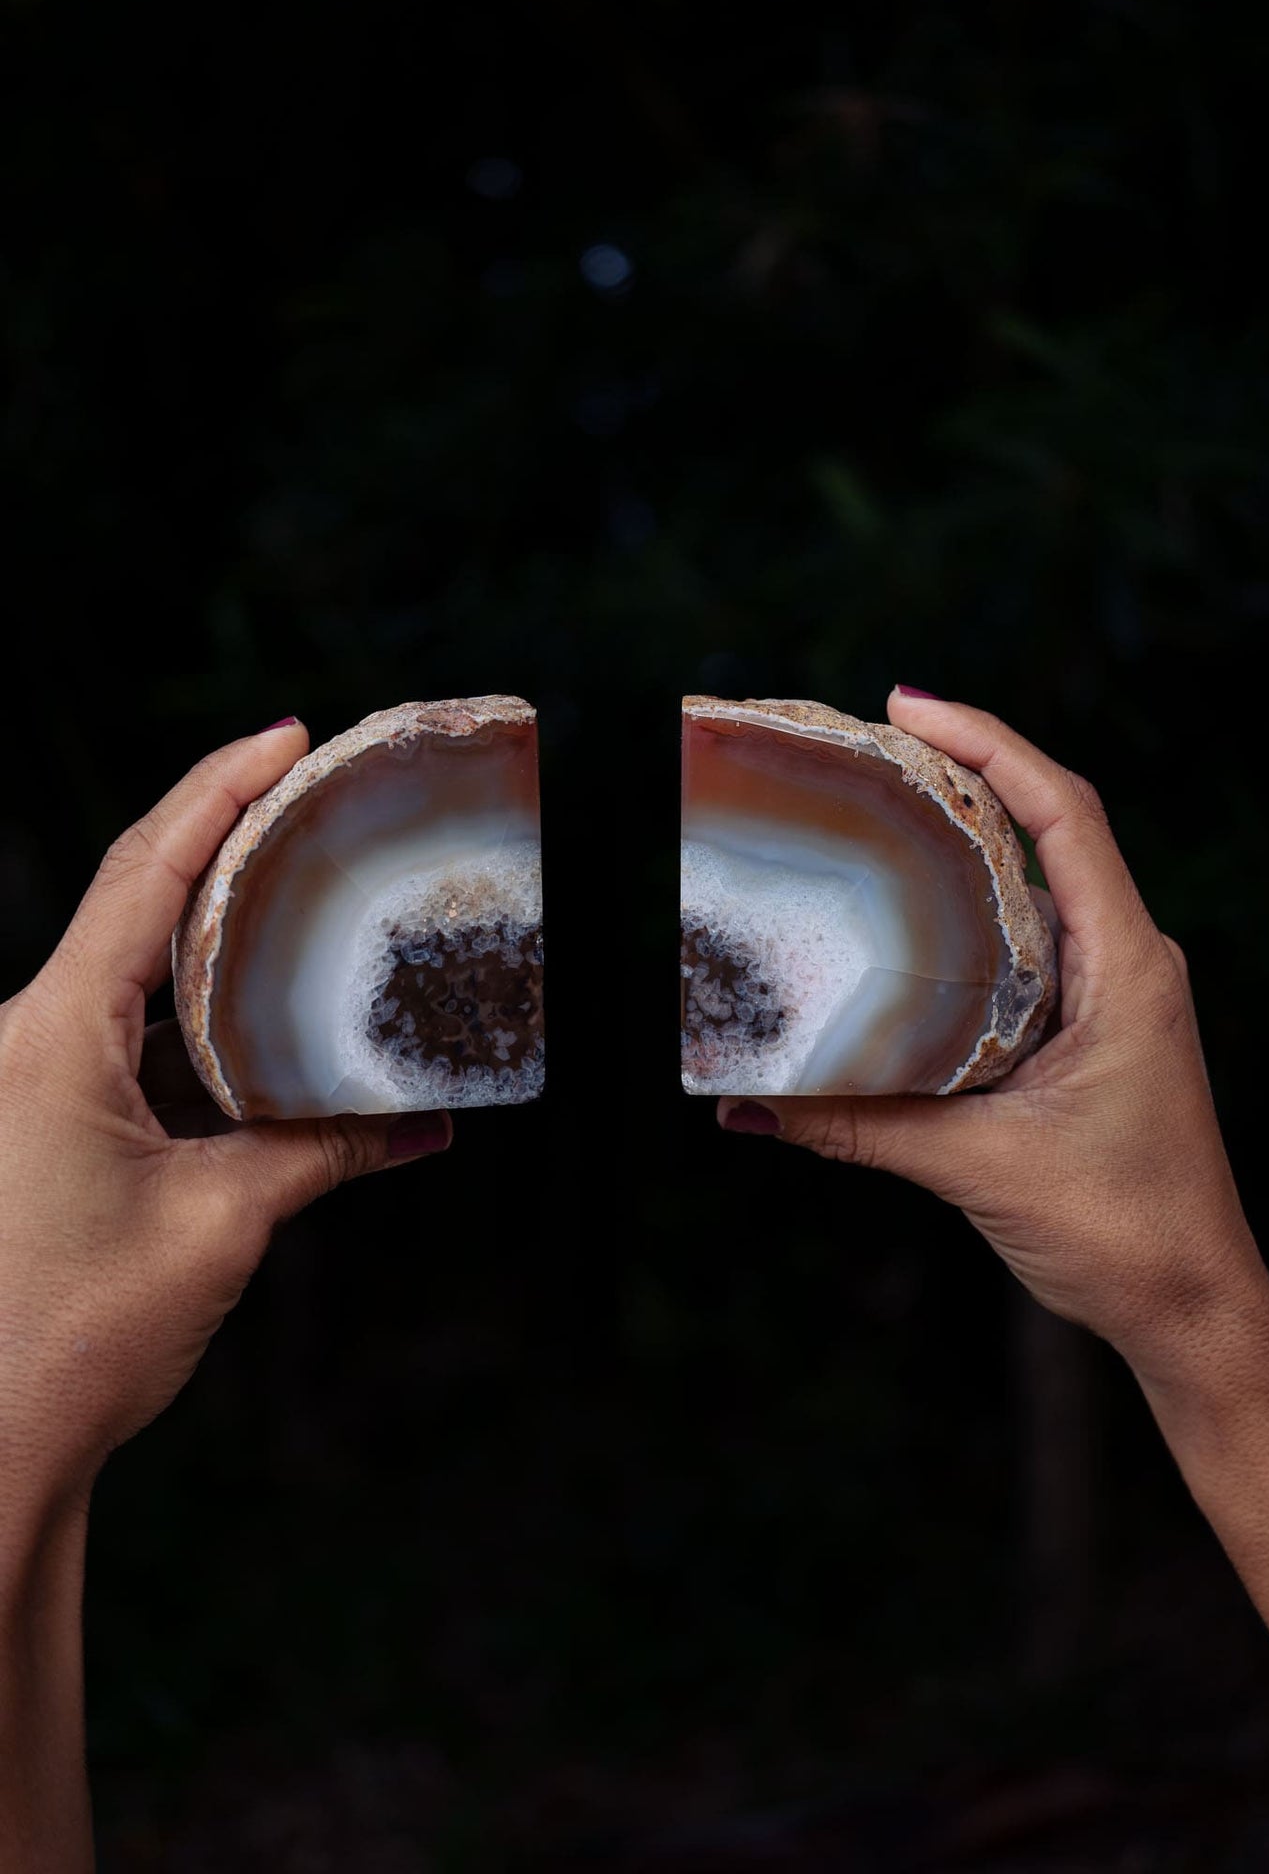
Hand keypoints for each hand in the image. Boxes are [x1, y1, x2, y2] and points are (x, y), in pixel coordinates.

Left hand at [0, 720, 450, 1868]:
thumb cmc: (77, 1336)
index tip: (287, 733)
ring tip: (308, 913)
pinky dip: (197, 1032)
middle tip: (313, 798)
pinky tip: (269, 1041)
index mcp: (53, 1035)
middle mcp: (26, 1040)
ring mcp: (27, 1081)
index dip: (218, 789)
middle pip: (136, 905)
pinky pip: (123, 1046)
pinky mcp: (38, 1125)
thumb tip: (427, 1124)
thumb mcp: (222, 1224)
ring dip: (217, 949)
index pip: (145, 872)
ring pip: (132, 979)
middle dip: (223, 844)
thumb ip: (324, 1153)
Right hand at [718, 688, 1267, 1379]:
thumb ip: (859, 1125)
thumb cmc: (1123, 1231)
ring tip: (882, 802)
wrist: (1189, 1306)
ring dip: (970, 833)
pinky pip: (1028, 938)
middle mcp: (1128, 961)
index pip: (1067, 813)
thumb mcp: (978, 1167)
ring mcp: (1113, 992)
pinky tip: (911, 911)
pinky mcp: (1089, 1028)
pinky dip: (972, 905)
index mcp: (1128, 967)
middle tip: (872, 740)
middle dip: (967, 767)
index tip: (908, 703)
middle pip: (1050, 824)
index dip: (990, 743)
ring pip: (1039, 879)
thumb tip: (745, 1105)